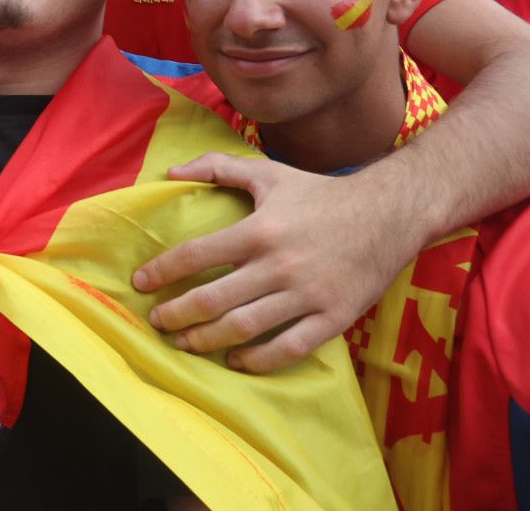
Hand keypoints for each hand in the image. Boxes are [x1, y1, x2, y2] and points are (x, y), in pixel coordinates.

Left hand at [132, 154, 421, 372]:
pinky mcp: (333, 317)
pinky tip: (235, 360)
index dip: (162, 272)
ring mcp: (307, 294)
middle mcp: (279, 264)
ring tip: (185, 343)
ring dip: (207, 340)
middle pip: (213, 300)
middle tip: (156, 321)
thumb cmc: (320, 194)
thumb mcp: (268, 173)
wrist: (389, 214)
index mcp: (259, 230)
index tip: (140, 282)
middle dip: (176, 315)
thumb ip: (217, 168)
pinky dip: (257, 361)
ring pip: (245, 328)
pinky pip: (288, 349)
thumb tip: (171, 171)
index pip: (196, 255)